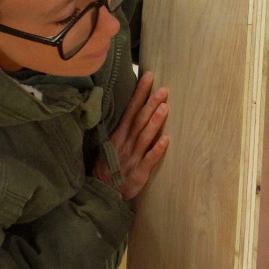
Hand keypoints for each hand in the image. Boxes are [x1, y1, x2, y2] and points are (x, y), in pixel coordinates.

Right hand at [93, 71, 168, 204]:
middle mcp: (125, 142)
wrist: (102, 192)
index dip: (140, 93)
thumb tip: (132, 106)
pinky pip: (149, 160)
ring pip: (144, 137)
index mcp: (119, 134)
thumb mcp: (109, 143)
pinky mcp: (139, 172)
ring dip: (155, 122)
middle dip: (150, 103)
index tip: (149, 76)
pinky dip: (157, 150)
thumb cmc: (109, 165)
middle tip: (163, 89)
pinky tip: (166, 139)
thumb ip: (122, 127)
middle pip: (139, 120)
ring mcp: (132, 157)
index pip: (130, 109)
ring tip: (165, 107)